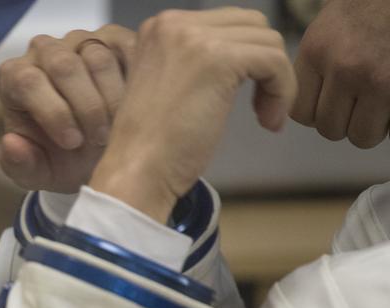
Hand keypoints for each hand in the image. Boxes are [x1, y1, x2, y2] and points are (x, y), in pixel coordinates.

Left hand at [0, 25, 135, 192]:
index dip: (53, 113)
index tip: (72, 143)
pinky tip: (135, 109)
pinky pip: (128, 49)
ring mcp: (80, 41)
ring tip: (117, 129)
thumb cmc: (59, 162)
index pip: (28, 82)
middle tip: (100, 140)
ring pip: (98, 58)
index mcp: (14, 78)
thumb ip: (19, 164)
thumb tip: (11, 144)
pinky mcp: (114, 38)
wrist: (95, 156)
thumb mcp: (38, 173)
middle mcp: (44, 51)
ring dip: (112, 99)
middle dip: (86, 107)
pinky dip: (136, 80)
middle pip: (63, 66)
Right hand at [89, 9, 294, 221]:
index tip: (244, 99)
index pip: (229, 22)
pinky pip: (275, 61)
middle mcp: (173, 23)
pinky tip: (268, 121)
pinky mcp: (219, 59)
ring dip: (276, 81)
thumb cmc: (152, 145)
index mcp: (161, 26)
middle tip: (259, 108)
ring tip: (263, 118)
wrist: (137, 173)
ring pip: (269, 42)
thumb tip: (246, 51)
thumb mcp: (170, 84)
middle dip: (266, 65)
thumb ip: (196, 60)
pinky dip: (282, 92)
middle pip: (252, 25)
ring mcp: (195, 38)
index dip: (247, 59)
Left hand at [291, 0, 389, 147]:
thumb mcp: (329, 29)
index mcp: (316, 50)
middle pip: (327, 127)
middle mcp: (341, 66)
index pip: (298, 111)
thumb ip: (316, 67)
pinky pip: (384, 130)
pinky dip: (387, 124)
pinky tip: (387, 103)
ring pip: (358, 135)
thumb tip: (310, 107)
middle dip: (343, 121)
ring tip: (376, 103)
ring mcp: (372, 78)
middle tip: (358, 103)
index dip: (316, 113)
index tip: (330, 104)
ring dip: (367, 126)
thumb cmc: (368, 8)